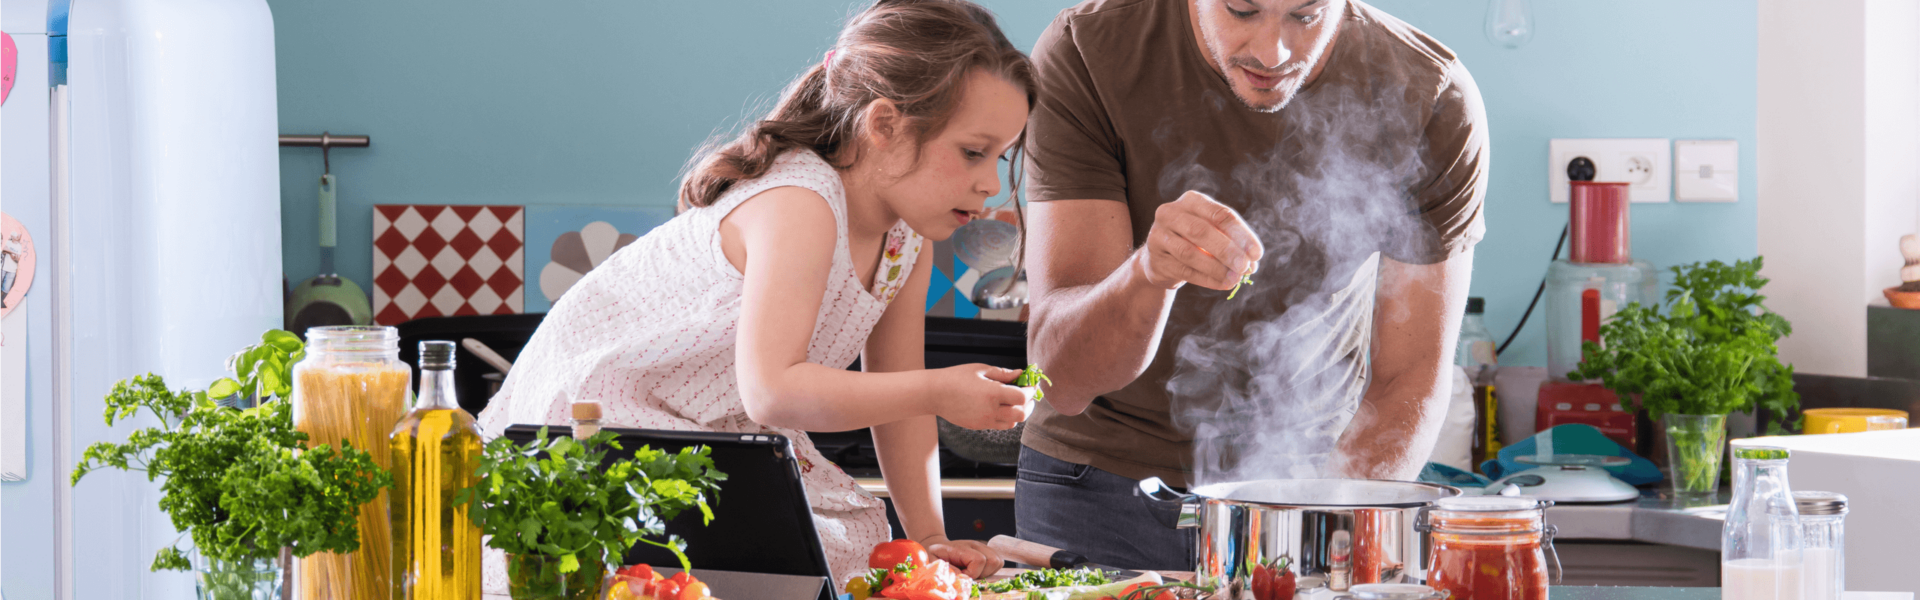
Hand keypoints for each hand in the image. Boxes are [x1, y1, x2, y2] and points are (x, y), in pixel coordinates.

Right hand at [925, 364, 1032, 429]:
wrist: (935, 394)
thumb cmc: (956, 377)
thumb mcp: (981, 370)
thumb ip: (1003, 374)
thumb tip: (1020, 373)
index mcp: (992, 393)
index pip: (1022, 397)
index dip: (1030, 391)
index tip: (1030, 384)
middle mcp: (991, 410)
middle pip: (1022, 413)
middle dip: (1029, 404)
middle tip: (1029, 395)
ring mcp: (985, 421)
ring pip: (1013, 422)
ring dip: (1019, 412)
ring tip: (1016, 401)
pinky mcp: (979, 426)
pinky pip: (1000, 426)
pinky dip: (1007, 418)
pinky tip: (1003, 407)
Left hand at [926, 537, 1003, 579]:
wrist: (937, 545)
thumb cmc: (935, 555)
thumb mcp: (934, 561)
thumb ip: (947, 569)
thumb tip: (961, 576)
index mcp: (963, 548)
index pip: (979, 560)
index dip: (973, 573)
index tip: (961, 575)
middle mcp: (976, 545)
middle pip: (993, 560)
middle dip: (983, 574)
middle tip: (969, 575)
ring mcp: (983, 547)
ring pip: (998, 561)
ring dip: (988, 572)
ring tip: (974, 573)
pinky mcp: (987, 551)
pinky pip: (998, 562)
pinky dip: (991, 569)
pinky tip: (979, 571)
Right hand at [1136, 190, 1263, 290]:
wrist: (1163, 257)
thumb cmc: (1196, 241)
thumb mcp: (1214, 233)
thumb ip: (1233, 243)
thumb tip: (1252, 263)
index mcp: (1191, 200)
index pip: (1220, 214)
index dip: (1241, 234)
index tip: (1257, 254)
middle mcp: (1171, 213)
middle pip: (1201, 231)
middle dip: (1227, 251)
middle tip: (1245, 267)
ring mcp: (1158, 235)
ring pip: (1189, 253)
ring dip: (1216, 268)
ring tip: (1235, 278)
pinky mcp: (1155, 258)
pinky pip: (1184, 270)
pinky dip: (1207, 279)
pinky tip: (1223, 284)